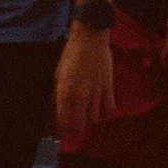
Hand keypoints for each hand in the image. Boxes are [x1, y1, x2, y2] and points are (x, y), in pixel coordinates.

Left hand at [55, 25, 114, 148]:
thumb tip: (60, 110)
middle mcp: (80, 95)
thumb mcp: (58, 74)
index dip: (62, 130)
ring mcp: (95, 92)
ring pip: (94, 120)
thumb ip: (59, 94)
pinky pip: (109, 110)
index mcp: (64, 91)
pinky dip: (105, 113)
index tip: (62, 130)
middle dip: (75, 129)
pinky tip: (100, 107)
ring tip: (88, 113)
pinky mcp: (108, 87)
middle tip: (75, 125)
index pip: (62, 121)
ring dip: (90, 119)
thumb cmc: (71, 53)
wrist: (90, 37)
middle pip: (79, 126)